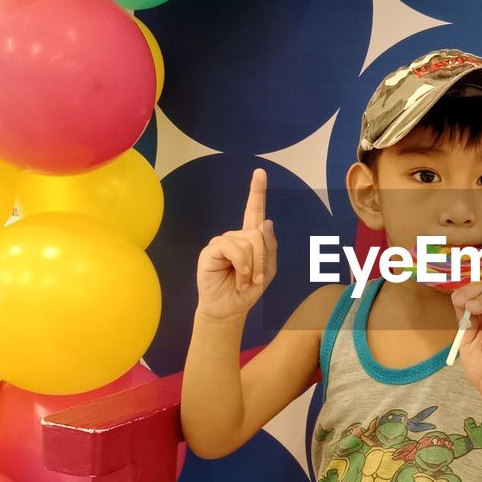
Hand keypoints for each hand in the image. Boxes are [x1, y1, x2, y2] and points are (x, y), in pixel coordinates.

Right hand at [195, 168, 276, 320]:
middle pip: (258, 234)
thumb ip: (270, 248)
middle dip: (262, 259)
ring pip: (247, 242)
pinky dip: (241, 265)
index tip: (260, 172)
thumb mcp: (268, 271)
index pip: (254, 211)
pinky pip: (232, 248)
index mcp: (250, 238)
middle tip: (257, 279)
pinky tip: (238, 277)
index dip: (257, 191)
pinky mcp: (211, 250)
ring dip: (252, 266)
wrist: (229, 308)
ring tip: (245, 280)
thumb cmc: (248, 289)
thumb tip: (266, 222)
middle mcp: (236, 236)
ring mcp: (222, 242)